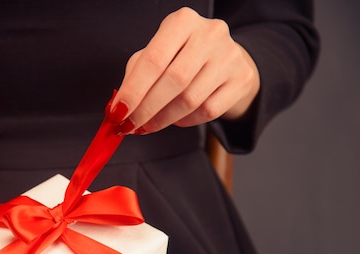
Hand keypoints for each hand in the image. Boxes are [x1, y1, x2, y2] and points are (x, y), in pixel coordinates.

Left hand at [108, 7, 259, 134]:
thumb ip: (136, 75)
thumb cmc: (183, 56)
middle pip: (173, 81)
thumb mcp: (158, 53)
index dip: (133, 91)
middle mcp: (210, 34)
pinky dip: (186, 121)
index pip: (153, 60)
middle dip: (146, 109)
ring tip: (148, 125)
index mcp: (182, 21)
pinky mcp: (241, 80)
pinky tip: (176, 119)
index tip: (118, 113)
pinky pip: (208, 111)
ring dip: (163, 119)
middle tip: (130, 126)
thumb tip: (118, 107)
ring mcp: (230, 57)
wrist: (226, 58)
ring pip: (190, 100)